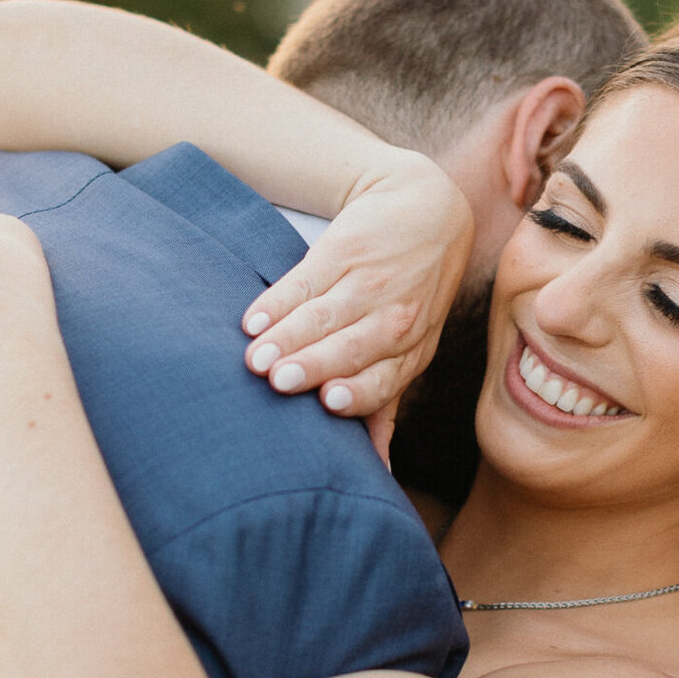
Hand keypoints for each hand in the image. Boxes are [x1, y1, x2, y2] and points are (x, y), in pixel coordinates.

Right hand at [241, 155, 472, 419]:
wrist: (425, 208)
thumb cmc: (410, 295)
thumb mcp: (411, 348)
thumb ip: (385, 403)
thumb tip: (379, 468)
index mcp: (411, 352)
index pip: (383, 380)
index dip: (357, 392)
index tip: (327, 401)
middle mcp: (395, 318)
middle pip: (352, 346)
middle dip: (313, 364)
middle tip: (276, 380)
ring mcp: (370, 281)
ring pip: (324, 314)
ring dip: (286, 336)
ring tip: (254, 355)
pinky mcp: (345, 248)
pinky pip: (305, 279)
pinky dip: (277, 300)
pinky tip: (253, 319)